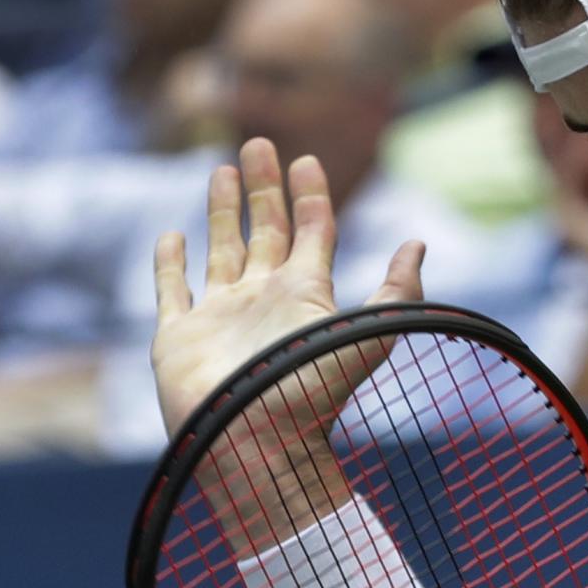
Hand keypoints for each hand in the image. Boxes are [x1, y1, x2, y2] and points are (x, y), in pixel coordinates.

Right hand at [152, 138, 424, 436]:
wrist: (256, 445)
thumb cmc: (312, 394)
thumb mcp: (369, 334)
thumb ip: (398, 291)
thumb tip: (417, 244)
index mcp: (306, 295)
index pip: (312, 232)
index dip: (311, 196)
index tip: (306, 161)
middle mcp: (264, 301)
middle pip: (266, 230)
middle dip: (262, 188)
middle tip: (258, 143)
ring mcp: (220, 317)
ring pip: (222, 250)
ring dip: (222, 212)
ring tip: (221, 169)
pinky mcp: (178, 337)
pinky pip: (172, 290)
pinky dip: (170, 264)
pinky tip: (172, 237)